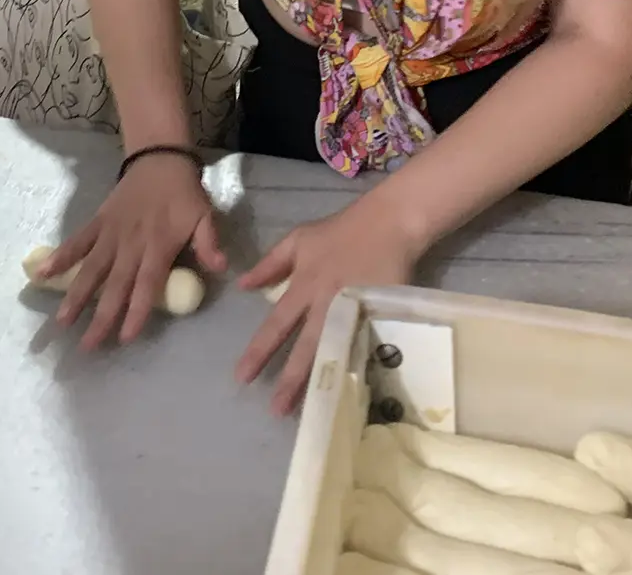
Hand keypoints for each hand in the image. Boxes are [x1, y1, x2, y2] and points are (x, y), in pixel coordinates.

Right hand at [40, 153, 225, 349]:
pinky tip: (42, 273)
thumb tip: (222, 268)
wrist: (161, 158)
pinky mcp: (98, 221)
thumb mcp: (204, 216)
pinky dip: (60, 256)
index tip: (126, 336)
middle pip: (115, 284)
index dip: (137, 309)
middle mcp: (131, 243)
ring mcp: (111, 232)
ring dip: (76, 294)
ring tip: (62, 321)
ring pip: (91, 267)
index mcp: (159, 244)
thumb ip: (209, 243)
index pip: (147, 283)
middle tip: (87, 346)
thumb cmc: (184, 194)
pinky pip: (77, 241)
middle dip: (101, 316)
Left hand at [236, 195, 422, 414]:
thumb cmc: (340, 231)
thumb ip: (271, 264)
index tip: (242, 376)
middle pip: (305, 346)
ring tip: (310, 408)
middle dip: (290, 379)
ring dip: (321, 379)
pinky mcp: (379, 314)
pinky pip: (364, 345)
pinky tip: (351, 388)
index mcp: (305, 285)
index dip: (259, 350)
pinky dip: (356, 365)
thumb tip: (243, 286)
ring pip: (333, 350)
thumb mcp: (299, 239)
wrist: (389, 223)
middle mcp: (325, 302)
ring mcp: (354, 310)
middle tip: (276, 409)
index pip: (277, 324)